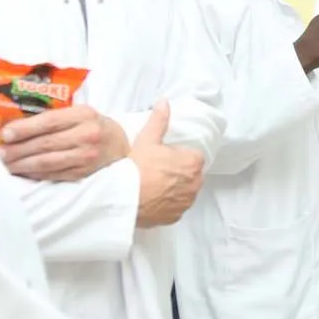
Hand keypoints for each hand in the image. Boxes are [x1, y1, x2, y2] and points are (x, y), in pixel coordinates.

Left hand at [0, 106, 129, 180]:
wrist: (120, 146)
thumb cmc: (92, 125)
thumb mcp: (79, 113)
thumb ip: (55, 117)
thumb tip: (16, 125)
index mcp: (84, 115)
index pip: (49, 122)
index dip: (25, 129)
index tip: (4, 134)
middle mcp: (87, 135)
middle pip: (45, 144)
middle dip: (17, 150)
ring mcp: (86, 157)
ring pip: (47, 162)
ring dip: (22, 164)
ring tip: (5, 164)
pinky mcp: (83, 173)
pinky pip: (53, 175)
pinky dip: (34, 174)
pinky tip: (22, 172)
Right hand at [131, 104, 206, 228]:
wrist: (122, 197)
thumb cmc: (136, 168)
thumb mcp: (147, 139)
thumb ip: (159, 120)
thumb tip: (164, 102)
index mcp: (193, 163)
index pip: (193, 156)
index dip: (177, 155)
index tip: (163, 156)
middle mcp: (195, 184)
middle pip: (190, 173)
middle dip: (178, 171)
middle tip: (156, 169)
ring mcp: (186, 202)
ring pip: (184, 191)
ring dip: (174, 188)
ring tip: (153, 184)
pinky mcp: (175, 216)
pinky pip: (175, 207)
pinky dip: (167, 203)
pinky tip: (152, 197)